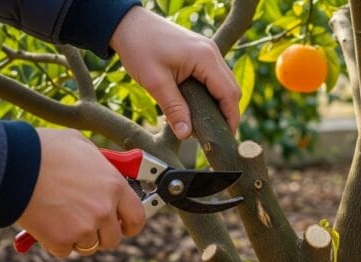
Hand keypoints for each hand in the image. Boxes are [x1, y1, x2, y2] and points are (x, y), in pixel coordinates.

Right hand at [17, 129, 144, 256]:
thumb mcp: (81, 146)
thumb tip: (106, 166)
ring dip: (78, 237)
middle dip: (101, 234)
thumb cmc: (43, 150)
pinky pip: (65, 251)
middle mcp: (104, 209)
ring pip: (89, 246)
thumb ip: (100, 163)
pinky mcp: (62, 240)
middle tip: (86, 224)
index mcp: (115, 186)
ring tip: (61, 218)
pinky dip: (56, 242)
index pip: (138, 218)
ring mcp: (84, 227)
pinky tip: (46, 224)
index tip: (123, 225)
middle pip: (113, 239)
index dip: (130, 224)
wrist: (10, 164)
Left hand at [110, 7, 241, 137]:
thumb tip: (186, 135)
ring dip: (218, 104)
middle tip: (212, 134)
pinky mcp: (201, 53)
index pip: (229, 94)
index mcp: (205, 58)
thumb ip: (174, 109)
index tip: (224, 137)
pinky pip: (214, 77)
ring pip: (224, 84)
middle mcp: (212, 53)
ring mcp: (208, 51)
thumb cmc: (139, 47)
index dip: (231, 118)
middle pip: (232, 90)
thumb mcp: (155, 82)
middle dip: (226, 113)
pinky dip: (211, 93)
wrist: (128, 24)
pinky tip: (197, 105)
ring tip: (203, 122)